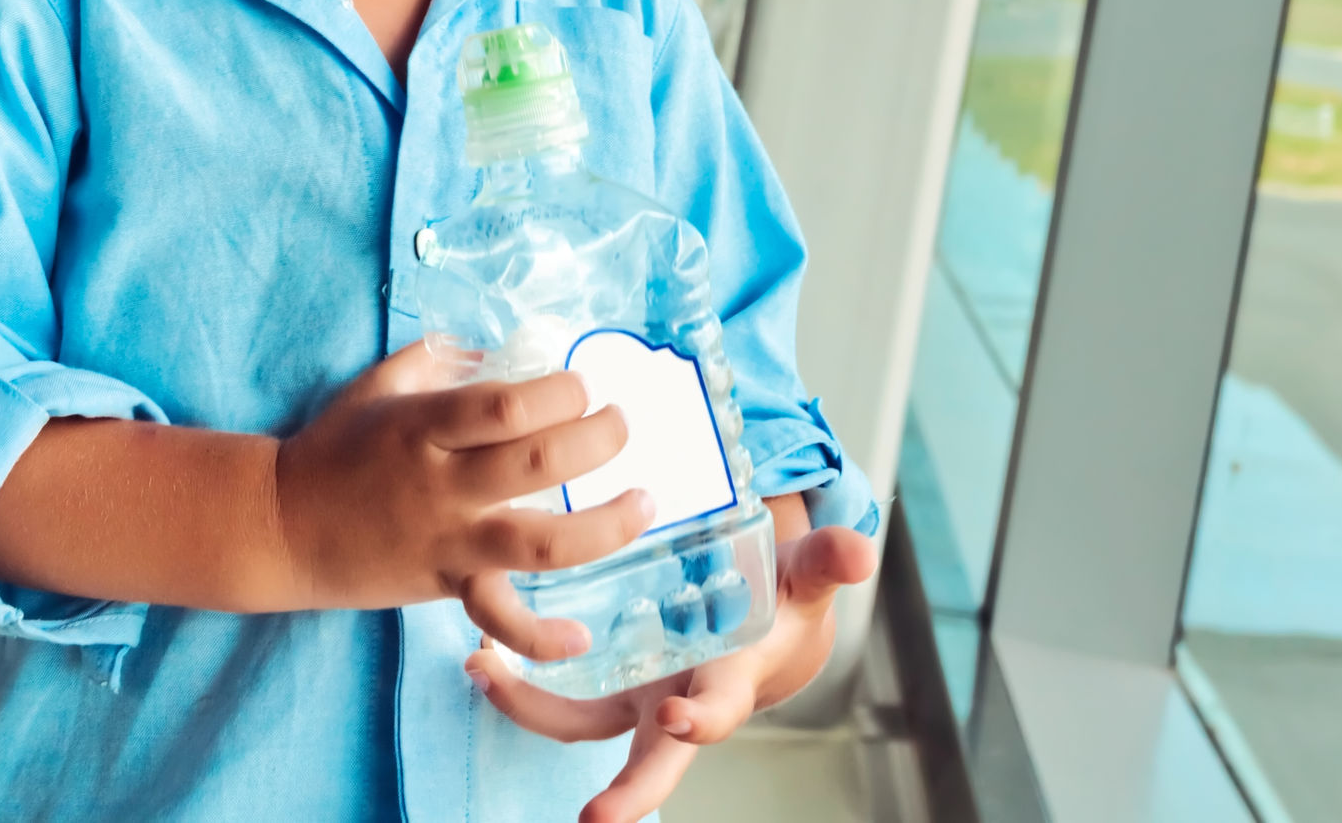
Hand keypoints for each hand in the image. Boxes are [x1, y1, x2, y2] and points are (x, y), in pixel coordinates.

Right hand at [273, 340, 653, 658]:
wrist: (281, 527)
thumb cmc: (334, 447)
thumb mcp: (378, 385)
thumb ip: (437, 358)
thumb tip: (493, 343)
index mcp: (424, 425)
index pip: (507, 406)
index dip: (559, 393)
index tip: (582, 384)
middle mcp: (441, 484)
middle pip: (538, 465)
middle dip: (597, 439)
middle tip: (621, 423)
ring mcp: (448, 540)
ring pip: (539, 543)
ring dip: (604, 527)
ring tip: (644, 502)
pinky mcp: (448, 585)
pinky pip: (500, 618)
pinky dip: (542, 637)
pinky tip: (583, 635)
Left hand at [464, 504, 877, 822]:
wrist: (759, 617)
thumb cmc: (783, 596)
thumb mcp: (806, 574)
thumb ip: (828, 562)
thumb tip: (861, 547)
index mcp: (728, 683)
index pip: (717, 713)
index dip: (701, 720)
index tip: (677, 719)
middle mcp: (679, 704)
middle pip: (650, 765)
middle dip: (625, 796)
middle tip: (594, 822)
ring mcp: (637, 699)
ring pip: (580, 723)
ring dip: (529, 706)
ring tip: (483, 669)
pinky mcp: (605, 681)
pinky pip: (557, 694)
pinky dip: (517, 679)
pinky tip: (479, 652)